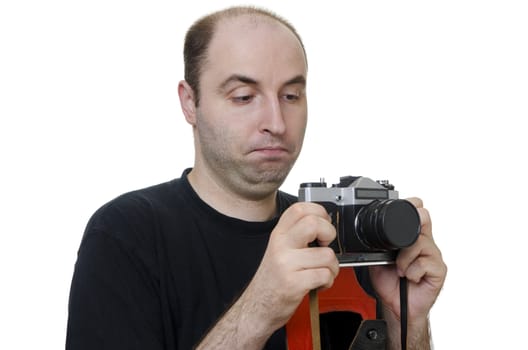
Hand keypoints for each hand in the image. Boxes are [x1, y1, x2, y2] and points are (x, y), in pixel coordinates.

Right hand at [245, 202, 338, 330]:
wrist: (257, 307)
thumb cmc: (272, 280)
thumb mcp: (279, 250)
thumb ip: (296, 235)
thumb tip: (323, 224)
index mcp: (278, 234)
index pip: (300, 209)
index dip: (319, 212)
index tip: (323, 224)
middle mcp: (280, 246)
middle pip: (313, 223)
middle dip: (329, 233)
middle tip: (325, 245)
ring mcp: (286, 264)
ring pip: (326, 254)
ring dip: (332, 266)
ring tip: (321, 271)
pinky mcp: (293, 283)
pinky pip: (324, 275)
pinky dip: (328, 281)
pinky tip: (318, 283)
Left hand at [369, 197, 446, 327]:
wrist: (396, 306)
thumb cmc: (390, 282)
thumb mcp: (377, 258)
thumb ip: (378, 243)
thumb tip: (369, 231)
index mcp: (412, 236)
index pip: (419, 213)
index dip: (414, 206)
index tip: (409, 204)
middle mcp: (425, 243)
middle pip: (423, 221)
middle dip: (406, 233)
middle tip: (396, 250)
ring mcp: (433, 256)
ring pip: (419, 243)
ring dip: (404, 259)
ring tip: (400, 269)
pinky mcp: (439, 270)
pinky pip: (423, 263)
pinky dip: (411, 271)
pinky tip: (409, 277)